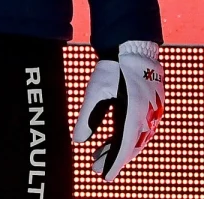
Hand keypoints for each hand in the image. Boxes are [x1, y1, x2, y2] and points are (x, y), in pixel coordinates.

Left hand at [73, 40, 164, 180]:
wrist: (134, 52)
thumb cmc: (114, 69)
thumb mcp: (96, 91)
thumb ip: (88, 117)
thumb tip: (78, 140)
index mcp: (133, 114)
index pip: (124, 146)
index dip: (114, 163)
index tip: (105, 176)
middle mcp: (145, 118)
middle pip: (129, 146)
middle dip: (112, 159)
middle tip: (95, 168)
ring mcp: (149, 115)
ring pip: (134, 140)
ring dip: (117, 150)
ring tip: (98, 157)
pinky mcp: (148, 110)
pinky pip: (138, 131)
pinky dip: (125, 140)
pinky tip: (111, 143)